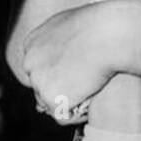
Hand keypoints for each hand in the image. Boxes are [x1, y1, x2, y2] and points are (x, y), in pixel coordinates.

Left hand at [24, 0, 140, 114]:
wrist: (110, 35)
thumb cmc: (102, 26)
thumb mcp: (72, 24)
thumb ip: (62, 41)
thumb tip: (66, 58)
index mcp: (32, 43)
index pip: (39, 69)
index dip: (61, 74)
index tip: (79, 72)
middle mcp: (30, 61)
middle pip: (41, 87)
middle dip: (62, 89)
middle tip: (86, 83)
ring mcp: (38, 80)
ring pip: (51, 103)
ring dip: (70, 101)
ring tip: (92, 87)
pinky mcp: (51, 98)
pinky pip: (62, 116)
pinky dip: (78, 114)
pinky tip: (92, 98)